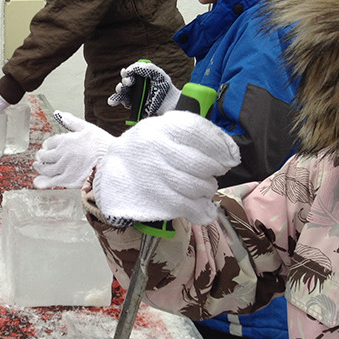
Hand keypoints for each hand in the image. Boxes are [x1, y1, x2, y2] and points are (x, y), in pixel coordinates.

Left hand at [33, 111, 115, 188]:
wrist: (113, 162)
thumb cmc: (104, 145)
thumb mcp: (88, 128)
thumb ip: (71, 122)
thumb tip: (59, 113)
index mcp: (66, 140)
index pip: (49, 142)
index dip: (47, 145)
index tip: (47, 147)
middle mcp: (62, 154)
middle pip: (44, 155)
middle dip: (41, 155)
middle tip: (41, 157)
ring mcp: (64, 168)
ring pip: (45, 168)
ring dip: (39, 167)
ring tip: (38, 166)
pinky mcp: (68, 180)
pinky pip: (51, 181)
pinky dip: (42, 182)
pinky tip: (38, 181)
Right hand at [93, 111, 239, 227]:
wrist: (110, 171)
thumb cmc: (143, 150)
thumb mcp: (160, 130)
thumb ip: (190, 133)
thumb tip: (227, 150)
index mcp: (158, 127)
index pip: (198, 132)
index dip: (220, 146)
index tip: (229, 157)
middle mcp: (153, 148)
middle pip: (200, 163)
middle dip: (214, 172)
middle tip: (213, 174)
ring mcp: (152, 174)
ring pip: (195, 186)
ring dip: (207, 190)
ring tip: (205, 189)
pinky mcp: (152, 197)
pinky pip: (186, 206)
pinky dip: (202, 211)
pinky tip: (206, 210)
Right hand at [108, 61, 180, 117]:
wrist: (170, 101)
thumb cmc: (164, 85)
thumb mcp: (158, 73)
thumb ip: (146, 67)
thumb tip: (131, 68)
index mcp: (140, 76)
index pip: (129, 72)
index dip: (126, 72)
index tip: (126, 73)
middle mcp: (135, 85)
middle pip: (124, 82)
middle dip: (124, 82)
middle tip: (128, 82)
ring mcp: (134, 95)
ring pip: (121, 92)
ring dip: (118, 91)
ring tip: (119, 91)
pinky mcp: (134, 105)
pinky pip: (125, 102)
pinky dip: (120, 100)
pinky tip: (119, 100)